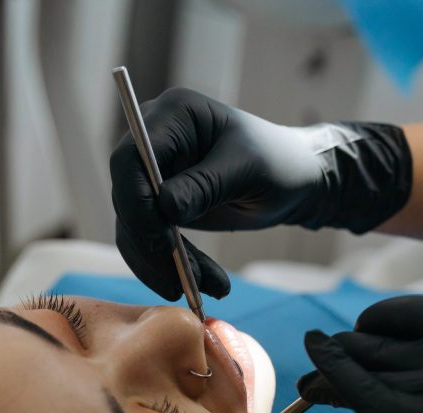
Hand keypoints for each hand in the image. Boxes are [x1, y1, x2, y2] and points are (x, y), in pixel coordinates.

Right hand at [109, 87, 411, 299]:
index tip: (158, 236)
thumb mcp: (247, 170)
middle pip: (126, 196)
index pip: (130, 157)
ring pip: (135, 226)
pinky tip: (206, 282)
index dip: (134, 199)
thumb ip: (205, 185)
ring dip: (161, 262)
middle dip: (148, 242)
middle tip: (176, 279)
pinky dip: (172, 265)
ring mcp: (155, 176)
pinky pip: (151, 241)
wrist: (296, 180)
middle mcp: (155, 143)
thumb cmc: (278, 162)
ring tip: (203, 287)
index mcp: (173, 116)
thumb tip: (164, 208)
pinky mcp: (161, 206)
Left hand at [299, 296, 422, 412]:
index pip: (417, 311)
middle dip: (346, 352)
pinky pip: (353, 388)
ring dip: (329, 373)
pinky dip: (326, 374)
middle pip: (381, 343)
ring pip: (362, 368)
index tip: (360, 335)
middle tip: (318, 372)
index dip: (379, 320)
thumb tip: (355, 347)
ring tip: (312, 388)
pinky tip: (312, 372)